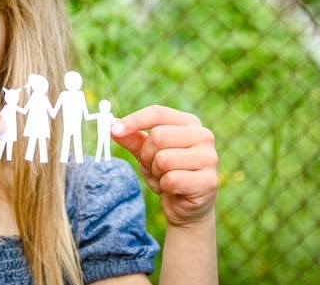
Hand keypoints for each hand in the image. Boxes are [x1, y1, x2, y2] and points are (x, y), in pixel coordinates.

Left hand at [111, 105, 217, 226]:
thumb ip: (131, 137)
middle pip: (158, 136)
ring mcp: (209, 158)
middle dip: (147, 155)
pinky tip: (174, 190)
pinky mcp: (208, 181)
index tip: (114, 130)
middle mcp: (204, 136)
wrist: (185, 207)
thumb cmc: (166, 173)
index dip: (134, 120)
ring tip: (165, 177)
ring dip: (156, 172)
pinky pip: (172, 180)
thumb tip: (110, 124)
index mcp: (189, 123)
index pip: (158, 113)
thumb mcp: (146, 152)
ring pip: (164, 159)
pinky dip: (165, 187)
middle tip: (153, 167)